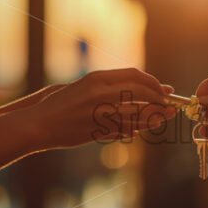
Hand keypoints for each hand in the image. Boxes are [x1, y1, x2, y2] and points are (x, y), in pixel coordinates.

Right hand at [27, 68, 176, 148]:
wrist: (39, 124)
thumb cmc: (58, 104)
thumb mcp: (82, 86)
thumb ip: (105, 86)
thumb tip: (132, 88)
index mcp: (97, 78)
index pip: (135, 75)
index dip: (152, 82)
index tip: (161, 88)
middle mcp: (102, 93)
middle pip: (142, 92)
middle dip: (159, 98)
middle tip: (168, 103)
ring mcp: (102, 113)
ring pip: (139, 114)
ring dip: (155, 116)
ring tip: (166, 117)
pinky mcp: (100, 131)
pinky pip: (127, 130)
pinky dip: (139, 129)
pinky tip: (145, 129)